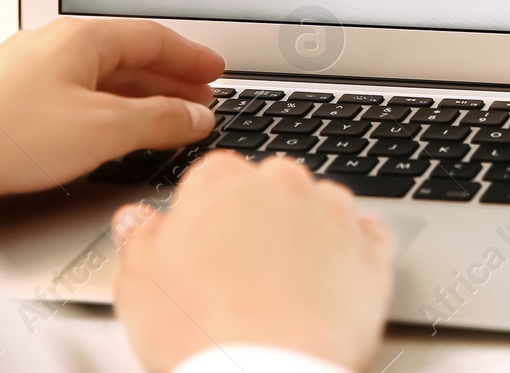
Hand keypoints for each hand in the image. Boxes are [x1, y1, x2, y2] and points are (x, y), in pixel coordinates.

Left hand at [0, 17, 222, 203]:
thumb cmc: (4, 136)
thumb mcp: (101, 130)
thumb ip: (158, 121)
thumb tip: (195, 116)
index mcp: (80, 37)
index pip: (153, 37)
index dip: (191, 56)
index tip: (216, 71)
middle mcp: (55, 44)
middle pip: (128, 55)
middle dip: (170, 79)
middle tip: (200, 99)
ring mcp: (30, 69)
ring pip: (101, 76)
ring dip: (140, 96)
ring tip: (167, 120)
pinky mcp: (12, 98)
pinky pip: (76, 93)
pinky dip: (108, 108)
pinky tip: (114, 132)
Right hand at [115, 152, 393, 372]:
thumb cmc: (202, 332)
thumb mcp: (139, 284)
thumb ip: (141, 239)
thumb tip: (137, 221)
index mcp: (221, 181)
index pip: (214, 177)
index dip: (208, 215)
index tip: (204, 243)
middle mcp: (282, 183)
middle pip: (271, 186)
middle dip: (261, 218)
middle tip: (243, 270)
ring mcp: (332, 213)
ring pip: (321, 207)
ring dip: (308, 232)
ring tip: (287, 285)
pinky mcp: (371, 249)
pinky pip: (366, 236)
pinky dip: (352, 253)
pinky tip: (332, 282)